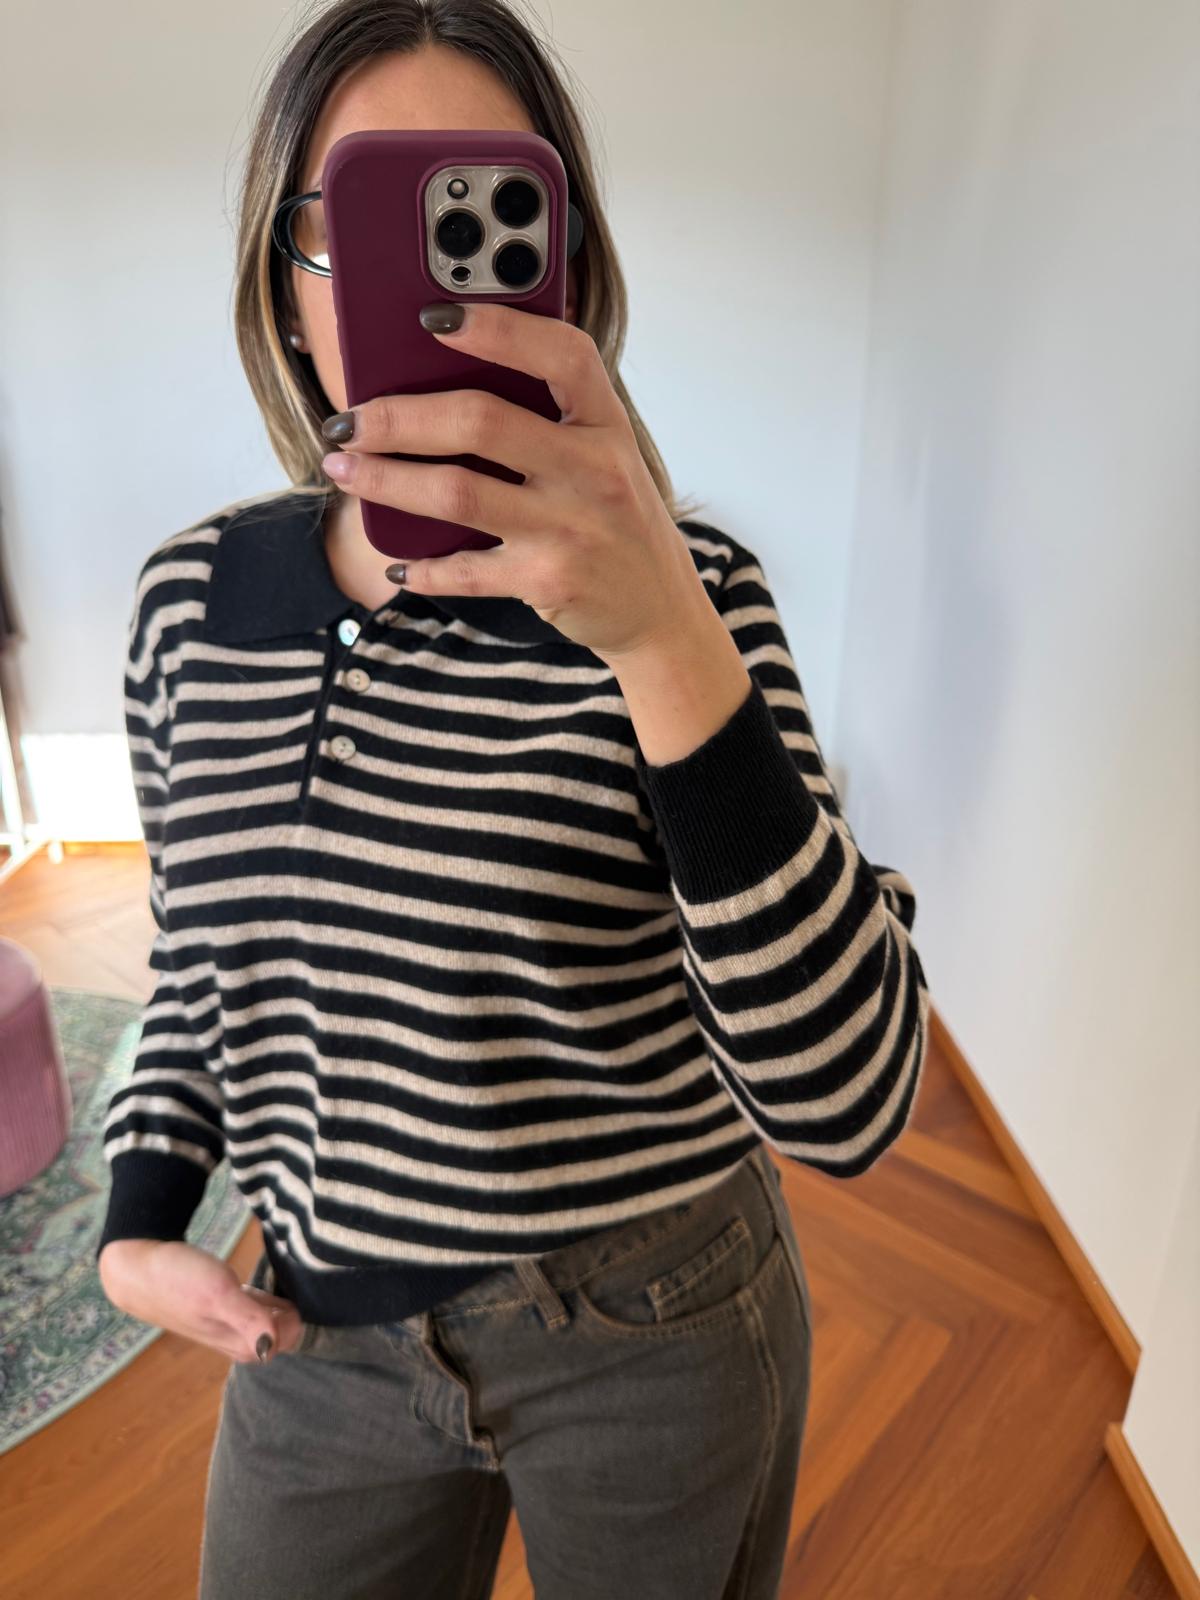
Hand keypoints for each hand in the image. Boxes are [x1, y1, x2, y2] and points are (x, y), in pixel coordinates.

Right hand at [98, 1239, 306, 1364]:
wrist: (137, 1268)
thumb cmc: (177, 1279)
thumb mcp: (217, 1294)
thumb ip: (247, 1319)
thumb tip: (274, 1345)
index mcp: (238, 1342)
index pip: (286, 1340)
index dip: (297, 1319)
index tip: (301, 1292)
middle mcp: (234, 1337)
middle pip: (279, 1333)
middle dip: (292, 1316)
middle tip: (299, 1285)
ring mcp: (226, 1322)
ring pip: (266, 1321)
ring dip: (280, 1308)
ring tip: (289, 1284)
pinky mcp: (217, 1307)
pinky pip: (252, 1309)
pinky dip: (265, 1300)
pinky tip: (268, 1285)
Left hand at [318, 300, 713, 661]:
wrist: (660, 608)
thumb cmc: (617, 520)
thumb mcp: (604, 455)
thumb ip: (549, 417)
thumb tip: (440, 382)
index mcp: (606, 422)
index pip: (559, 354)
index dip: (496, 327)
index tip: (432, 316)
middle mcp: (593, 469)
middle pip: (480, 422)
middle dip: (398, 416)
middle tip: (349, 419)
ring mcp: (570, 527)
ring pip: (456, 492)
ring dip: (386, 479)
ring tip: (344, 469)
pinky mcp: (546, 580)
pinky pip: (465, 570)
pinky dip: (421, 568)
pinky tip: (397, 561)